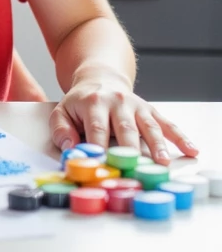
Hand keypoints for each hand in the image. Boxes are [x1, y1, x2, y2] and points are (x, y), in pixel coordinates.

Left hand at [51, 71, 198, 164]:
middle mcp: (117, 102)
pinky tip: (190, 150)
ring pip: (148, 127)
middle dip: (131, 152)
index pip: (97, 128)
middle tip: (135, 172)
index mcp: (93, 102)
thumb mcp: (63, 111)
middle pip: (126, 129)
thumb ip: (61, 130)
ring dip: (157, 146)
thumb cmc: (81, 103)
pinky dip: (180, 137)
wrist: (100, 79)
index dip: (100, 149)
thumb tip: (70, 150)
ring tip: (163, 163)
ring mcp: (136, 106)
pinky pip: (166, 123)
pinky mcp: (150, 110)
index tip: (103, 167)